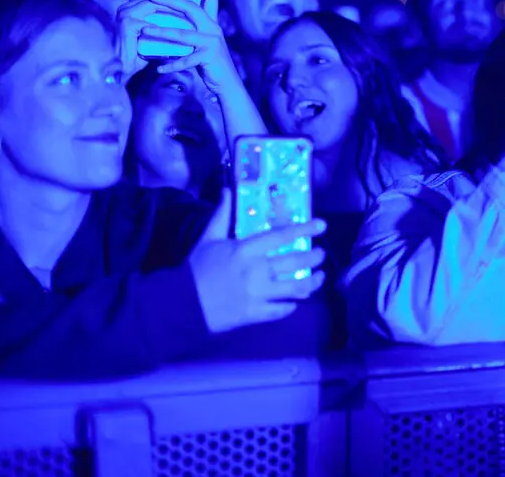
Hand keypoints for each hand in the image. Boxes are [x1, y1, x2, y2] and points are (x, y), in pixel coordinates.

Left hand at [140, 0, 236, 93]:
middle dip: (170, 0)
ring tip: (144, 30)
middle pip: (192, 8)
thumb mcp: (201, 41)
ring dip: (162, 31)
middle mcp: (213, 28)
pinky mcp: (208, 57)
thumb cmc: (210, 62)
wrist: (227, 83)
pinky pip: (186, 60)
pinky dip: (171, 64)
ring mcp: (212, 42)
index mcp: (212, 22)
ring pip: (183, 34)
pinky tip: (158, 68)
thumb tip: (167, 18)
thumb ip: (190, 28)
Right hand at [188, 192, 327, 333]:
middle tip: (321, 254)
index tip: (322, 225)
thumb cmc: (196, 269)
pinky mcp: (255, 314)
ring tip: (319, 278)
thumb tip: (227, 190)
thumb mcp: (208, 238)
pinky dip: (291, 306)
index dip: (305, 229)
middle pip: (295, 262)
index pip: (282, 236)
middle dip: (313, 257)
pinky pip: (281, 310)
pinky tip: (296, 301)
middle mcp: (257, 270)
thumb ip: (221, 215)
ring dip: (312, 283)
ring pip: (295, 288)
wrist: (182, 303)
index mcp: (246, 250)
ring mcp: (258, 294)